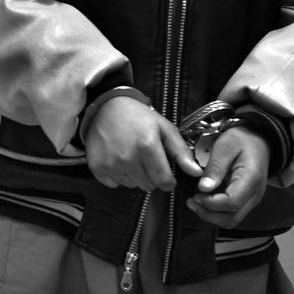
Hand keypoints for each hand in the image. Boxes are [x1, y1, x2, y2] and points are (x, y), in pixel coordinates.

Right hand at [84, 97, 201, 191]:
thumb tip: (197, 172)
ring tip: (131, 156)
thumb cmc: (138, 117)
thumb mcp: (164, 128)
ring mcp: (110, 164)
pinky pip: (114, 183)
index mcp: (147, 146)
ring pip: (131, 185)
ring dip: (134, 175)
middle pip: (148, 186)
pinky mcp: (97, 167)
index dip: (168, 180)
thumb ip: (181, 152)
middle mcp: (127, 158)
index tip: (166, 175)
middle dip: (151, 176)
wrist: (106, 107)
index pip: (163, 181)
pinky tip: (117, 159)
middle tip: (146, 159)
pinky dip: (118, 175)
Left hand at [186, 127, 269, 227]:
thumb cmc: (242, 140)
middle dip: (208, 214)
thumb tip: (203, 188)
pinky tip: (203, 201)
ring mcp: (251, 200)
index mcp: (251, 179)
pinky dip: (215, 212)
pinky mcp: (245, 201)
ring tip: (194, 202)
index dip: (211, 203)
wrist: (259, 140)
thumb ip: (215, 167)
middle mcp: (254, 194)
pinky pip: (230, 214)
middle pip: (231, 218)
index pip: (232, 203)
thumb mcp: (225, 146)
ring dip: (210, 215)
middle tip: (191, 201)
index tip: (195, 195)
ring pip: (231, 220)